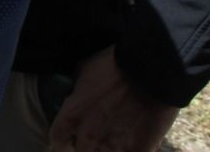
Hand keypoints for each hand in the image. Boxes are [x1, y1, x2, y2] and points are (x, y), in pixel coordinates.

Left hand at [48, 49, 179, 151]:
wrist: (152, 70)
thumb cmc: (116, 65)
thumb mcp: (85, 71)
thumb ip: (76, 90)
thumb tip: (75, 93)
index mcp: (71, 116)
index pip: (57, 138)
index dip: (65, 135)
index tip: (71, 132)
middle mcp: (88, 136)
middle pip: (80, 150)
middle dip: (87, 141)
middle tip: (99, 130)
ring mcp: (113, 147)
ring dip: (108, 146)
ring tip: (118, 133)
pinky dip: (129, 148)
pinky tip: (134, 138)